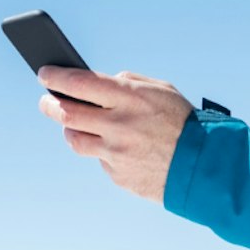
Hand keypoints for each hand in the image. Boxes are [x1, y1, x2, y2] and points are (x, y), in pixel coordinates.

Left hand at [37, 66, 194, 203]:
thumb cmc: (183, 122)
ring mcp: (116, 153)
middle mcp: (118, 125)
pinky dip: (103, 151)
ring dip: (71, 129)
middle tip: (46, 100)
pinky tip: (119, 148)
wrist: (204, 167)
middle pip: (67, 113)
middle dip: (49, 104)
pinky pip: (99, 159)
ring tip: (77, 124)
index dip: (57, 77)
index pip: (80, 83)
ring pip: (74, 139)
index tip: (45, 74)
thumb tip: (99, 83)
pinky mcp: (117, 175)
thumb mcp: (161, 90)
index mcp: (130, 98)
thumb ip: (128, 82)